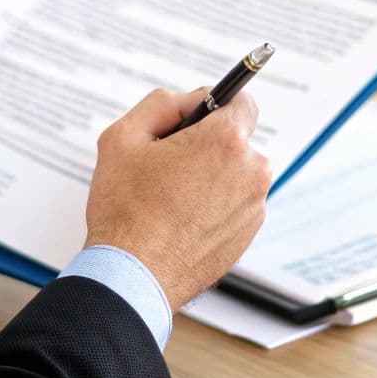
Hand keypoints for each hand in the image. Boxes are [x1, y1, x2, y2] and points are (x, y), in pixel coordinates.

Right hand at [84, 87, 273, 309]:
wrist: (132, 276)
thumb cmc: (125, 211)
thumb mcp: (123, 137)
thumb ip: (161, 104)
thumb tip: (187, 101)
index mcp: (226, 140)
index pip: (241, 101)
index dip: (215, 104)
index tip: (196, 119)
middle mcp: (251, 171)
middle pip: (235, 140)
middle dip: (206, 145)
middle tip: (168, 163)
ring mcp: (253, 206)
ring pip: (233, 174)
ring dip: (209, 177)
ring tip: (170, 197)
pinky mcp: (248, 235)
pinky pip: (233, 204)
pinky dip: (213, 206)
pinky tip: (180, 219)